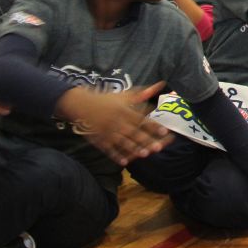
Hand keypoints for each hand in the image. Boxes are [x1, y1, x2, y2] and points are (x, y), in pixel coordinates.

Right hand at [57, 82, 172, 165]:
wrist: (82, 105)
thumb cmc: (107, 100)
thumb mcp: (124, 95)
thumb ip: (142, 93)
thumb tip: (161, 84)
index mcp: (123, 111)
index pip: (141, 119)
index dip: (153, 125)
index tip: (165, 131)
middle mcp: (117, 122)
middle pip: (133, 132)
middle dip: (146, 140)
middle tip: (158, 147)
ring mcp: (107, 132)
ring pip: (122, 142)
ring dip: (134, 149)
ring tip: (145, 155)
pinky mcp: (100, 140)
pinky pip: (108, 149)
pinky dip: (116, 156)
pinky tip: (125, 162)